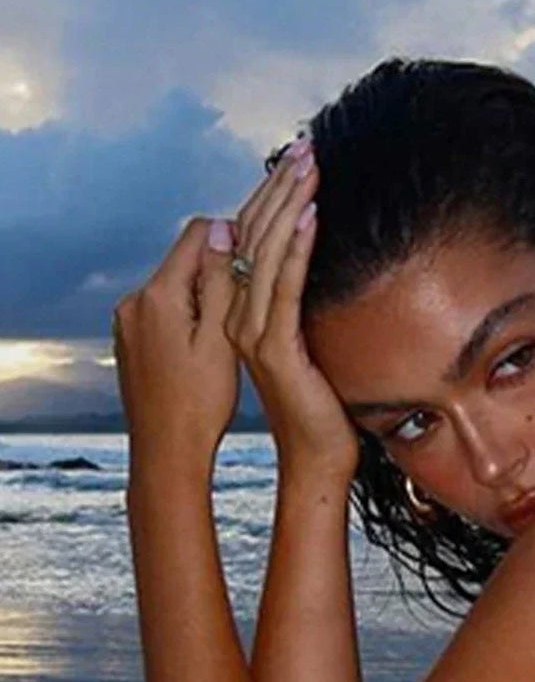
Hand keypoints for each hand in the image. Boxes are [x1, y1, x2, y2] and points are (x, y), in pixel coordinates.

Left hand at [113, 216, 240, 467]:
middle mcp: (135, 300)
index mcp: (159, 295)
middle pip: (184, 260)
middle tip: (250, 302)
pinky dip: (184, 317)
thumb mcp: (221, 339)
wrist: (165, 452)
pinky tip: (203, 350)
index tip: (261, 262)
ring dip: (201, 296)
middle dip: (218, 271)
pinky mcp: (128, 340)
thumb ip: (222, 283)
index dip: (235, 241)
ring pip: (174, 287)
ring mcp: (127, 321)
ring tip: (228, 331)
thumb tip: (223, 229)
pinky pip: (161, 312)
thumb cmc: (199, 404)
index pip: (198, 234)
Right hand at [224, 141, 359, 484]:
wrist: (317, 456)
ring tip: (309, 166)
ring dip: (289, 206)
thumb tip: (325, 264)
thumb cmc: (322, 404)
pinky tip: (310, 217)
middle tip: (305, 145)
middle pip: (256, 237)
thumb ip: (307, 304)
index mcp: (245, 311)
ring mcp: (252, 333)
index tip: (295, 157)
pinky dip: (297, 251)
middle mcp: (239, 316)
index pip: (253, 240)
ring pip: (267, 255)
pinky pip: (285, 290)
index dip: (271, 196)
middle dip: (281, 188)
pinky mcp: (275, 350)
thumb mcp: (315, 341)